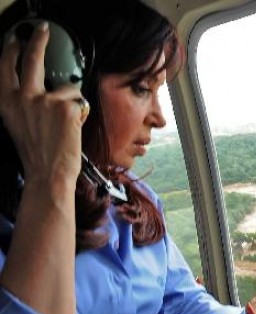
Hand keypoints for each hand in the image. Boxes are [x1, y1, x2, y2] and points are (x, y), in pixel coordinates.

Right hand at [0, 21, 85, 185]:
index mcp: (7, 103)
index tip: (15, 38)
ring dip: (71, 101)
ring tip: (66, 125)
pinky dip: (80, 113)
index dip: (11, 50)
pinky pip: (79, 101)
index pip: (6, 68)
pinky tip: (73, 128)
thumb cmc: (37, 154)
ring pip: (66, 87)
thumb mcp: (18, 124)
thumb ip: (24, 103)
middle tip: (43, 30)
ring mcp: (45, 100)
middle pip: (32, 59)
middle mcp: (24, 97)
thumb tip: (39, 89)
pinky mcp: (65, 106)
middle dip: (38, 41)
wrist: (49, 173)